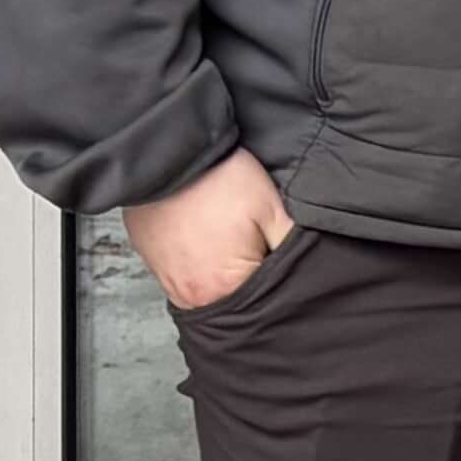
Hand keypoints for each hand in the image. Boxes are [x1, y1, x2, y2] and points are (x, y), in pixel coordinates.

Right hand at [125, 150, 294, 313]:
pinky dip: (200, 269)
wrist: (171, 158)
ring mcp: (170, 283)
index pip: (265, 301)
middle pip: (236, 302)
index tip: (277, 258)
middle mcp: (194, 295)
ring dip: (222, 277)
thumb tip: (306, 269)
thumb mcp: (273, 211)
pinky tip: (209, 245)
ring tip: (230, 245)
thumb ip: (291, 247)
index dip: (279, 280)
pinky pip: (184, 281)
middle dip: (251, 282)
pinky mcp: (154, 268)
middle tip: (256, 249)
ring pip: (209, 294)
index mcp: (228, 287)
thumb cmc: (221, 181)